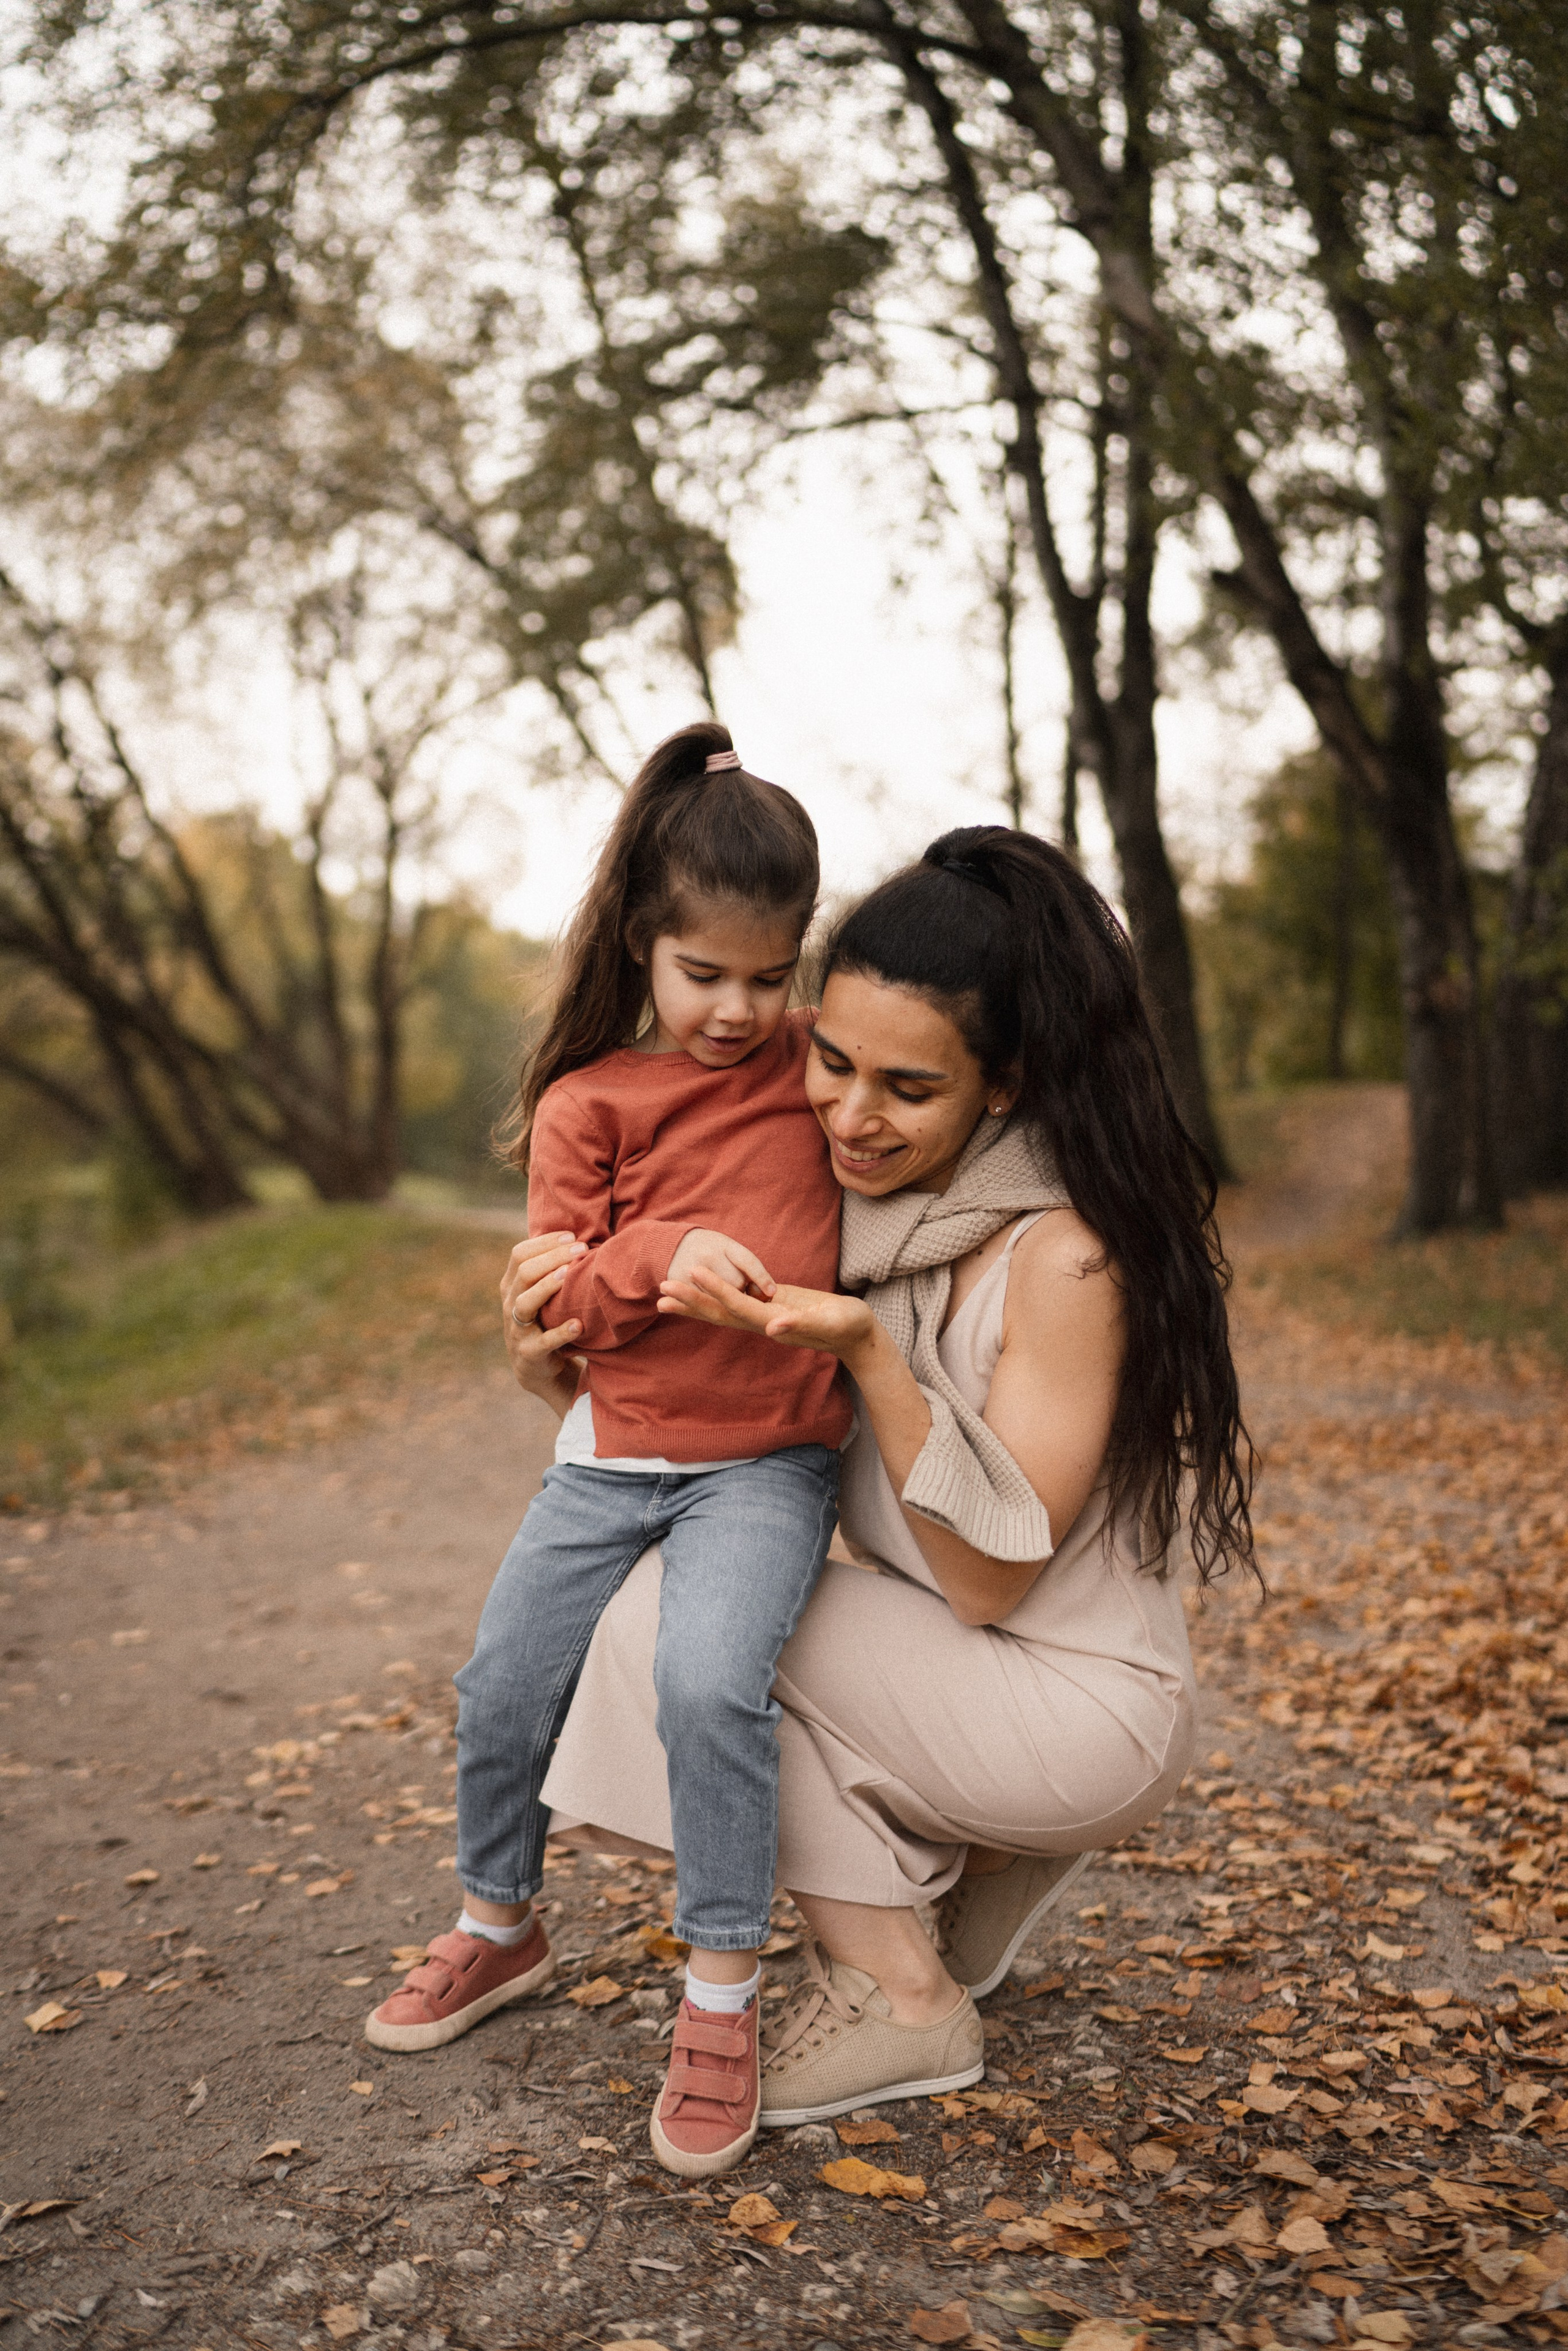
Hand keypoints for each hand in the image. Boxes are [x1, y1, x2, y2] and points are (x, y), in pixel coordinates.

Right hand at [500, 1232, 587, 1418]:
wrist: (537, 1367)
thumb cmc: (546, 1320)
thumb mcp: (541, 1293)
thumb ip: (550, 1269)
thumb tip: (579, 1237)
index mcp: (511, 1285)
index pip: (519, 1254)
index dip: (544, 1242)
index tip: (572, 1236)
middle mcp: (510, 1304)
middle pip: (524, 1272)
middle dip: (552, 1258)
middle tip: (581, 1250)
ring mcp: (516, 1329)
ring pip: (525, 1302)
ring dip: (547, 1287)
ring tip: (568, 1276)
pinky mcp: (529, 1353)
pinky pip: (543, 1342)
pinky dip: (560, 1333)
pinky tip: (578, 1324)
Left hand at [657, 1266, 877, 1363]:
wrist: (856, 1335)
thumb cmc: (848, 1327)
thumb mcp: (829, 1323)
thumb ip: (803, 1324)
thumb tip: (773, 1327)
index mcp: (775, 1323)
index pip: (738, 1306)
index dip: (715, 1290)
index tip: (692, 1272)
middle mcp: (763, 1322)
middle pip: (721, 1312)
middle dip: (693, 1301)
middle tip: (662, 1288)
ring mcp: (765, 1316)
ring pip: (724, 1309)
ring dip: (696, 1301)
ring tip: (667, 1292)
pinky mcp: (770, 1307)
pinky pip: (736, 1301)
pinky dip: (715, 1295)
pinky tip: (701, 1288)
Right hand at [665, 1227, 777, 1299]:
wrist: (672, 1247)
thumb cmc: (710, 1249)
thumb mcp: (728, 1248)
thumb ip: (747, 1265)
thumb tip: (767, 1293)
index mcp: (721, 1243)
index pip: (747, 1261)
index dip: (761, 1277)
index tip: (773, 1292)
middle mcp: (706, 1256)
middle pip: (736, 1283)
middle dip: (741, 1289)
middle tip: (740, 1287)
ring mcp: (691, 1272)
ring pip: (720, 1297)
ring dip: (726, 1299)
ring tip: (721, 1290)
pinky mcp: (680, 1287)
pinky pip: (705, 1304)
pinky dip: (712, 1304)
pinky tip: (710, 1297)